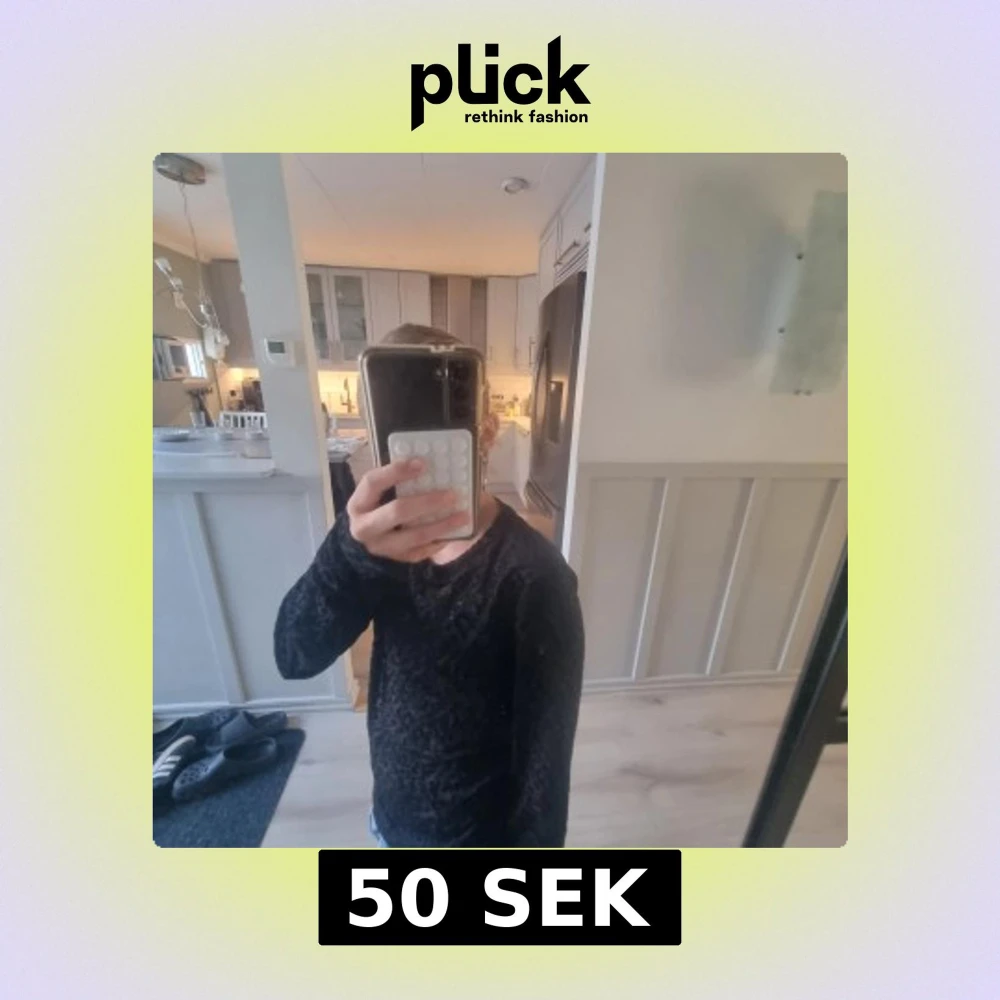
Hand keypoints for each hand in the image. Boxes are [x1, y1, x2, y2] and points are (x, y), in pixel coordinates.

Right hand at [346, 459, 468, 562]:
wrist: (368, 540)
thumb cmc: (378, 506)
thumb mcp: (379, 492)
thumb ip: (396, 479)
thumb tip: (426, 463)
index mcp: (359, 503)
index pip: (373, 482)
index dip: (396, 471)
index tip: (422, 464)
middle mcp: (364, 527)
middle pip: (397, 511)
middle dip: (427, 502)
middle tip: (452, 495)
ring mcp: (380, 547)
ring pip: (414, 536)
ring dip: (441, 525)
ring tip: (463, 516)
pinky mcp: (395, 560)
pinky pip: (421, 551)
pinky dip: (438, 541)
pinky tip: (453, 533)